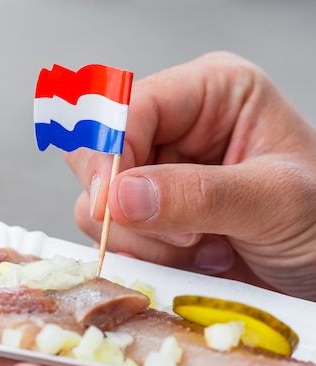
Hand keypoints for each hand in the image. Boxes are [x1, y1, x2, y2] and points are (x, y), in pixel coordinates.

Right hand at [65, 52, 315, 299]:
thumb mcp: (277, 201)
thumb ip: (198, 195)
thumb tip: (118, 196)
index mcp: (210, 94)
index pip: (129, 107)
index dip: (109, 153)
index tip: (110, 204)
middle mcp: (175, 130)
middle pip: (98, 152)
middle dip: (125, 203)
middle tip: (178, 236)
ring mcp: (158, 176)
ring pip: (99, 202)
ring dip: (144, 239)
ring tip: (204, 249)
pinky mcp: (150, 217)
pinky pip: (113, 235)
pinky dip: (146, 258)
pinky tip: (197, 261)